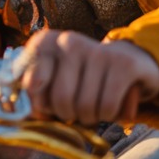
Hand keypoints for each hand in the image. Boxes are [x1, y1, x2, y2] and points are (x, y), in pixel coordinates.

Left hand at [17, 30, 158, 125]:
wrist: (127, 62)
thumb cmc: (81, 79)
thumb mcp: (53, 82)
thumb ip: (35, 93)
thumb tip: (32, 108)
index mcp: (46, 43)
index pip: (31, 84)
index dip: (41, 104)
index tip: (48, 105)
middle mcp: (69, 41)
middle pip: (61, 99)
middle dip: (69, 115)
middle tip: (75, 110)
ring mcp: (97, 50)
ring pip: (85, 106)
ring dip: (91, 117)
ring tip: (93, 106)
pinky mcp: (124, 63)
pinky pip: (107, 106)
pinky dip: (109, 115)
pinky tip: (110, 105)